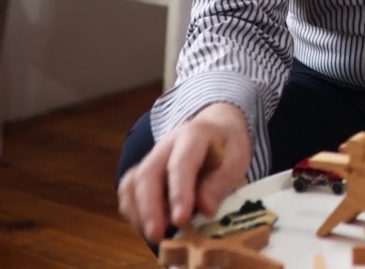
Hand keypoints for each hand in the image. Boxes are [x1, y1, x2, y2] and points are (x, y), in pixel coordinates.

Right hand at [117, 102, 251, 241]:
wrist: (215, 129)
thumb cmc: (226, 146)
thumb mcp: (236, 158)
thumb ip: (221, 181)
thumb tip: (206, 210)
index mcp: (193, 136)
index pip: (181, 164)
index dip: (179, 192)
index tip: (180, 219)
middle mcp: (166, 145)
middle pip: (148, 174)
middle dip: (150, 208)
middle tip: (157, 235)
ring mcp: (151, 157)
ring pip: (132, 183)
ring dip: (138, 212)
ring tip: (153, 236)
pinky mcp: (142, 171)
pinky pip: (128, 190)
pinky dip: (132, 210)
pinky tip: (145, 227)